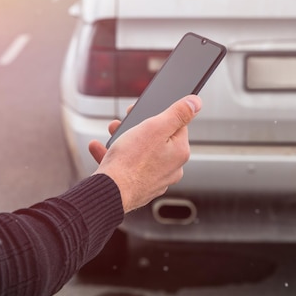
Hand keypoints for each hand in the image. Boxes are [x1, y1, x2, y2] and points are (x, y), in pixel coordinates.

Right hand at [89, 95, 201, 212]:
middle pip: (157, 139)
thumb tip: (196, 102)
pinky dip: (115, 157)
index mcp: (180, 152)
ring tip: (112, 133)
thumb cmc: (130, 161)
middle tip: (123, 121)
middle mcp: (172, 168)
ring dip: (124, 140)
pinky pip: (128, 167)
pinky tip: (100, 148)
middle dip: (138, 127)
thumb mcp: (155, 127)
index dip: (159, 114)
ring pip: (141, 153)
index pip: (177, 125)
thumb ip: (178, 113)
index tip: (143, 111)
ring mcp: (155, 180)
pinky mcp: (138, 187)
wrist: (109, 192)